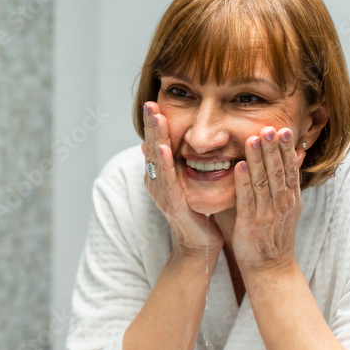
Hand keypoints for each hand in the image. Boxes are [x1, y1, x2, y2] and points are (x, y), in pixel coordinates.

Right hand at [141, 102, 223, 255]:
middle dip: (151, 125)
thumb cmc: (199, 215)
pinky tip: (163, 148)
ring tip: (155, 117)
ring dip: (156, 137)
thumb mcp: (189, 185)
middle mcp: (156, 183)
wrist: (200, 246)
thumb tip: (180, 145)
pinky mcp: (172, 204)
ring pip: (156, 160)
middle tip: (149, 103)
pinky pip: (167, 180)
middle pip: (151, 148)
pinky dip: (164, 163)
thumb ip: (183, 167)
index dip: (153, 125)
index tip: (153, 103)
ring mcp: (161, 193)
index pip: (156, 144)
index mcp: (161, 176)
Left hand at [231, 126, 305, 273]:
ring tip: (255, 138)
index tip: (283, 128)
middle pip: (278, 171)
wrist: (270, 268)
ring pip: (264, 181)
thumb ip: (283, 182)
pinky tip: (240, 166)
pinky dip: (244, 182)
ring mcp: (267, 214)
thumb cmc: (271, 235)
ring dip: (259, 159)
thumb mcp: (284, 206)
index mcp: (290, 198)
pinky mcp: (251, 224)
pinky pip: (247, 199)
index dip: (286, 149)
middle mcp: (282, 204)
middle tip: (270, 126)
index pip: (289, 168)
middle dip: (274, 148)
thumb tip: (291, 156)